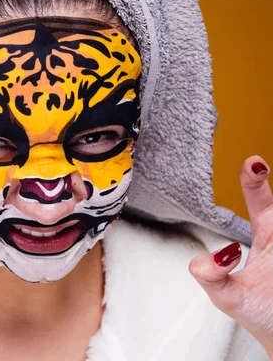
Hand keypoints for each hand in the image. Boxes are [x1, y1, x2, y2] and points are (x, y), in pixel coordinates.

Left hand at [189, 155, 272, 356]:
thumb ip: (209, 275)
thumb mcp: (223, 295)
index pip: (260, 202)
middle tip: (260, 166)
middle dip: (267, 185)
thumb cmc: (258, 313)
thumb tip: (223, 254)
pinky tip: (271, 268)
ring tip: (266, 265)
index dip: (255, 181)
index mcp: (266, 238)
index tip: (254, 162)